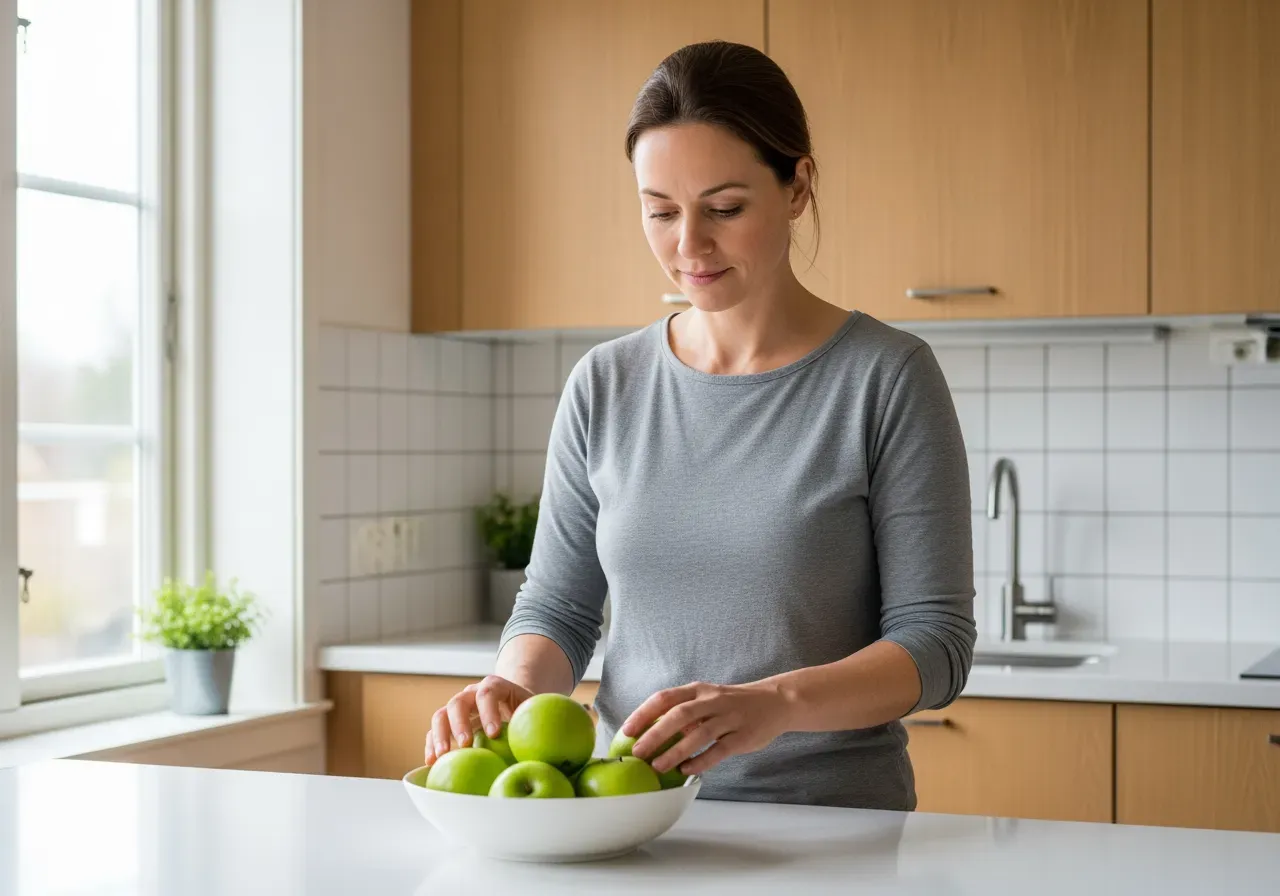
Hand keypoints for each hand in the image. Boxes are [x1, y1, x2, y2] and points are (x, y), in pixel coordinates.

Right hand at [425, 675, 534, 765]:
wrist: (515, 707)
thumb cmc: (528, 712)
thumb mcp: (537, 711)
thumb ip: (543, 721)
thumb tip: (558, 742)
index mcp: (496, 686)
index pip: (488, 692)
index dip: (489, 711)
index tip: (493, 733)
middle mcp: (472, 694)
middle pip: (458, 702)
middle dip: (459, 723)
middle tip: (464, 744)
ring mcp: (458, 708)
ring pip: (441, 715)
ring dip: (439, 735)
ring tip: (441, 756)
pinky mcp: (449, 724)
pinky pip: (434, 731)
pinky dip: (431, 745)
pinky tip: (432, 764)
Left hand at [622, 680, 792, 777]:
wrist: (775, 702)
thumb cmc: (732, 703)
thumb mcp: (707, 698)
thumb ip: (683, 713)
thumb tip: (651, 734)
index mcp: (697, 690)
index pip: (665, 698)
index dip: (643, 713)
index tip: (626, 730)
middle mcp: (712, 701)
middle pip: (679, 715)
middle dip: (655, 734)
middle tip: (638, 753)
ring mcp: (729, 718)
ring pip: (698, 734)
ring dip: (676, 751)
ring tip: (658, 767)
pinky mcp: (743, 736)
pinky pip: (719, 750)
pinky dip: (701, 761)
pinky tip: (687, 771)